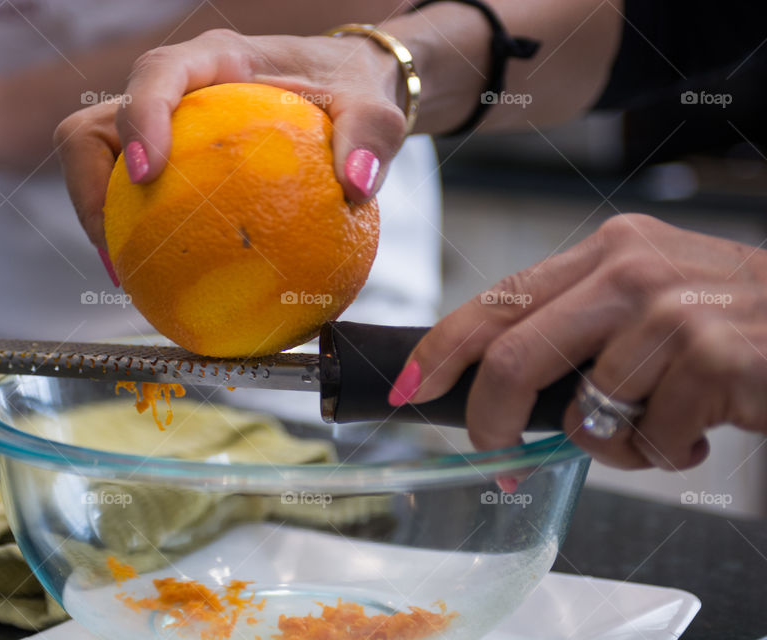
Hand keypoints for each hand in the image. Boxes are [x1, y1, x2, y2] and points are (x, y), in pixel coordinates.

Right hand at [55, 28, 406, 248]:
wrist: (343, 89)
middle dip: (87, 186)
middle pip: (93, 127)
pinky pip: (126, 197)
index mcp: (216, 60)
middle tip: (116, 246)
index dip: (139, 118)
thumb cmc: (352, 91)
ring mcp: (162, 128)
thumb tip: (357, 186)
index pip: (157, 73)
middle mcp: (175, 91)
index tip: (147, 174)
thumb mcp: (374, 109)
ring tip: (125, 273)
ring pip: (96, 166)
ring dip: (95, 217)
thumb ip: (371, 138)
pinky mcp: (165, 161)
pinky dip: (128, 233)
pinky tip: (157, 277)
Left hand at [390, 214, 766, 469]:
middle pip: (515, 355)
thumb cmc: (728, 324)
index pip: (498, 300)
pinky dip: (667, 455)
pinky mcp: (711, 359)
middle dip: (492, 419)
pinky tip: (700, 431)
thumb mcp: (646, 302)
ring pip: (587, 412)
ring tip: (656, 434)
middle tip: (497, 454)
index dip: (442, 349)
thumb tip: (501, 393)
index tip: (408, 387)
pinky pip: (651, 440)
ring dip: (613, 448)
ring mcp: (671, 312)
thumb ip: (577, 331)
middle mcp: (630, 270)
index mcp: (604, 253)